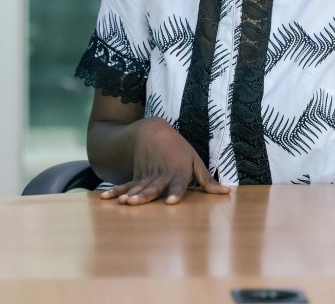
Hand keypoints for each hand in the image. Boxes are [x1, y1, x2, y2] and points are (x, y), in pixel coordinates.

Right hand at [99, 117, 229, 204]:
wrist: (152, 131)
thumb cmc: (179, 150)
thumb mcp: (195, 161)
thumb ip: (207, 180)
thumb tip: (227, 192)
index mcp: (178, 171)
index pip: (178, 184)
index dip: (175, 193)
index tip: (171, 202)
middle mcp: (162, 174)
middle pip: (153, 187)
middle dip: (145, 196)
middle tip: (136, 203)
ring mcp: (147, 175)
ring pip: (138, 187)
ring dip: (130, 194)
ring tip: (123, 203)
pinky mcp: (136, 176)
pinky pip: (126, 185)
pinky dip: (116, 191)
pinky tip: (107, 198)